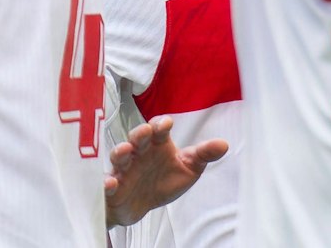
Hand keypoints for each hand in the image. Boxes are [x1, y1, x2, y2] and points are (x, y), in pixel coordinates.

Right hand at [103, 115, 227, 227]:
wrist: (142, 207)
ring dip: (120, 152)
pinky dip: (107, 183)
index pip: (158, 129)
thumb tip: (224, 144)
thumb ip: (204, 155)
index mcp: (158, 145)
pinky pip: (106, 184)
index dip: (160, 124)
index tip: (166, 124)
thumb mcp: (188, 169)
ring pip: (119, 157)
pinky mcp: (112, 188)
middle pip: (137, 138)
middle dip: (140, 134)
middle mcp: (139, 153)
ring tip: (124, 150)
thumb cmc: (164, 181)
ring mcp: (124, 169)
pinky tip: (111, 183)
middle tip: (145, 132)